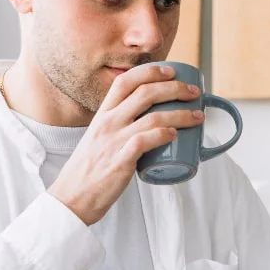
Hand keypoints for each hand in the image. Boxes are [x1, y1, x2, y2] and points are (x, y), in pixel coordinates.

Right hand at [48, 64, 203, 224]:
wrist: (71, 197)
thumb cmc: (89, 170)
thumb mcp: (98, 138)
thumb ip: (118, 127)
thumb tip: (148, 122)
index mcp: (102, 115)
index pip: (125, 81)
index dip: (150, 72)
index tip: (171, 72)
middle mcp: (107, 123)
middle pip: (145, 93)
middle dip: (175, 88)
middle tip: (193, 93)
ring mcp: (114, 141)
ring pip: (153, 117)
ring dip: (181, 114)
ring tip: (198, 117)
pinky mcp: (121, 160)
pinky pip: (146, 141)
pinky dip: (165, 134)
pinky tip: (177, 134)